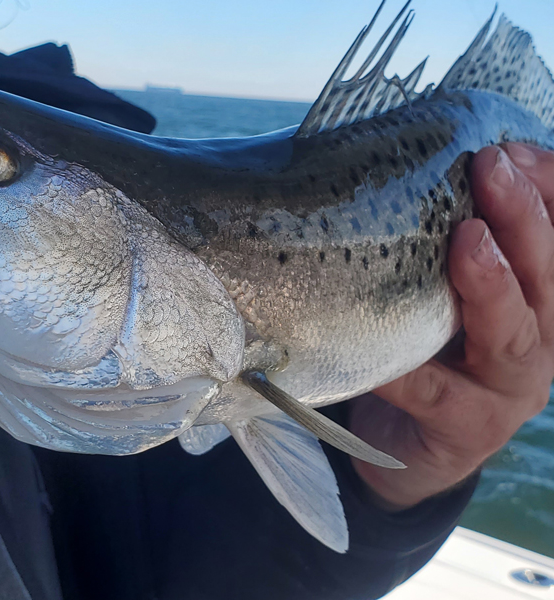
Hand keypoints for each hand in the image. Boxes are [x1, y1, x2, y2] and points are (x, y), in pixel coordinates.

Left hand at [350, 142, 553, 509]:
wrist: (414, 445)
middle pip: (546, 276)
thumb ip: (445, 249)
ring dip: (493, 282)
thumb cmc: (434, 352)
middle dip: (525, 218)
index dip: (549, 189)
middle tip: (493, 166)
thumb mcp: (449, 296)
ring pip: (513, 332)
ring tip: (469, 238)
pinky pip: (432, 391)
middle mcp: (537, 341)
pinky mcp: (465, 427)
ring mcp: (508, 389)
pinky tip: (381, 347)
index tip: (513, 148)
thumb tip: (409, 178)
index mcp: (539, 302)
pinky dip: (404, 368)